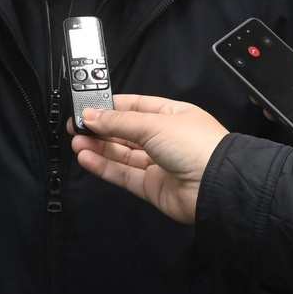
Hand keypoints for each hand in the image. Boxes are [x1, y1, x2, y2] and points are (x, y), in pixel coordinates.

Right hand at [69, 95, 229, 223]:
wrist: (216, 186)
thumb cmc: (198, 146)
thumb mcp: (154, 124)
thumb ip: (119, 122)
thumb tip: (92, 116)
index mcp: (171, 115)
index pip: (135, 107)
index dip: (110, 107)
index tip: (87, 108)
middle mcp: (165, 139)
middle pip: (125, 132)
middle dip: (101, 129)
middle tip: (77, 126)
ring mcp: (158, 163)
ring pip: (122, 154)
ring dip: (98, 148)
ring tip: (77, 142)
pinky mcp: (151, 186)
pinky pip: (123, 174)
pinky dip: (103, 166)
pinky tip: (87, 158)